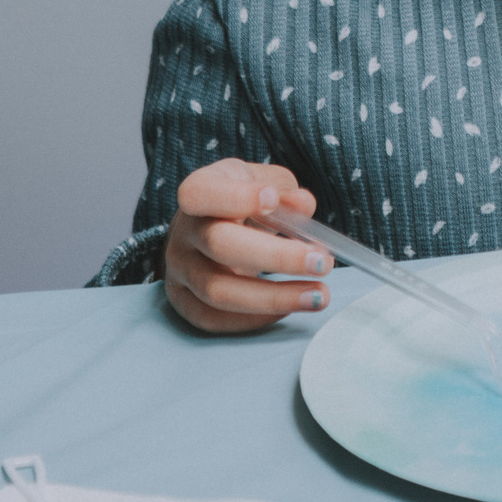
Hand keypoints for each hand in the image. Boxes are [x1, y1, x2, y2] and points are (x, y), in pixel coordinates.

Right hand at [161, 159, 330, 334]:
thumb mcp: (263, 181)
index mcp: (199, 192)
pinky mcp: (184, 302)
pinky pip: (214, 319)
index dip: (234, 197)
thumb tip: (303, 206)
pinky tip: (291, 307)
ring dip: (275, 298)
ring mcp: (179, 270)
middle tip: (322, 262)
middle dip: (276, 256)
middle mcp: (183, 232)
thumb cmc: (241, 201)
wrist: (209, 228)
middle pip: (219, 245)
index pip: (200, 193)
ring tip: (319, 295)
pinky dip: (256, 319)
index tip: (272, 199)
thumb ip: (285, 190)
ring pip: (218, 291)